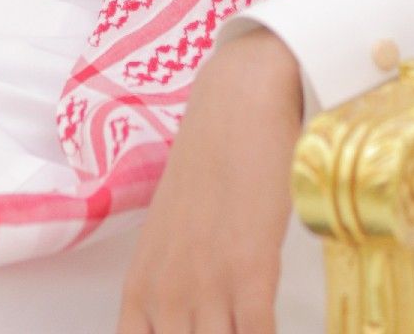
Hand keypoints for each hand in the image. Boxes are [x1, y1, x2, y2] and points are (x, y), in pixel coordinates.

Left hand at [114, 26, 303, 331]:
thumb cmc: (210, 167)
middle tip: (227, 322)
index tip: (194, 332)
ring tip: (250, 322)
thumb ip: (172, 288)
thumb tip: (184, 319)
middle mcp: (167, 294)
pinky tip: (272, 327)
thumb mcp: (173, 236)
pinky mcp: (251, 271)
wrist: (239, 103)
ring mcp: (207, 284)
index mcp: (141, 288)